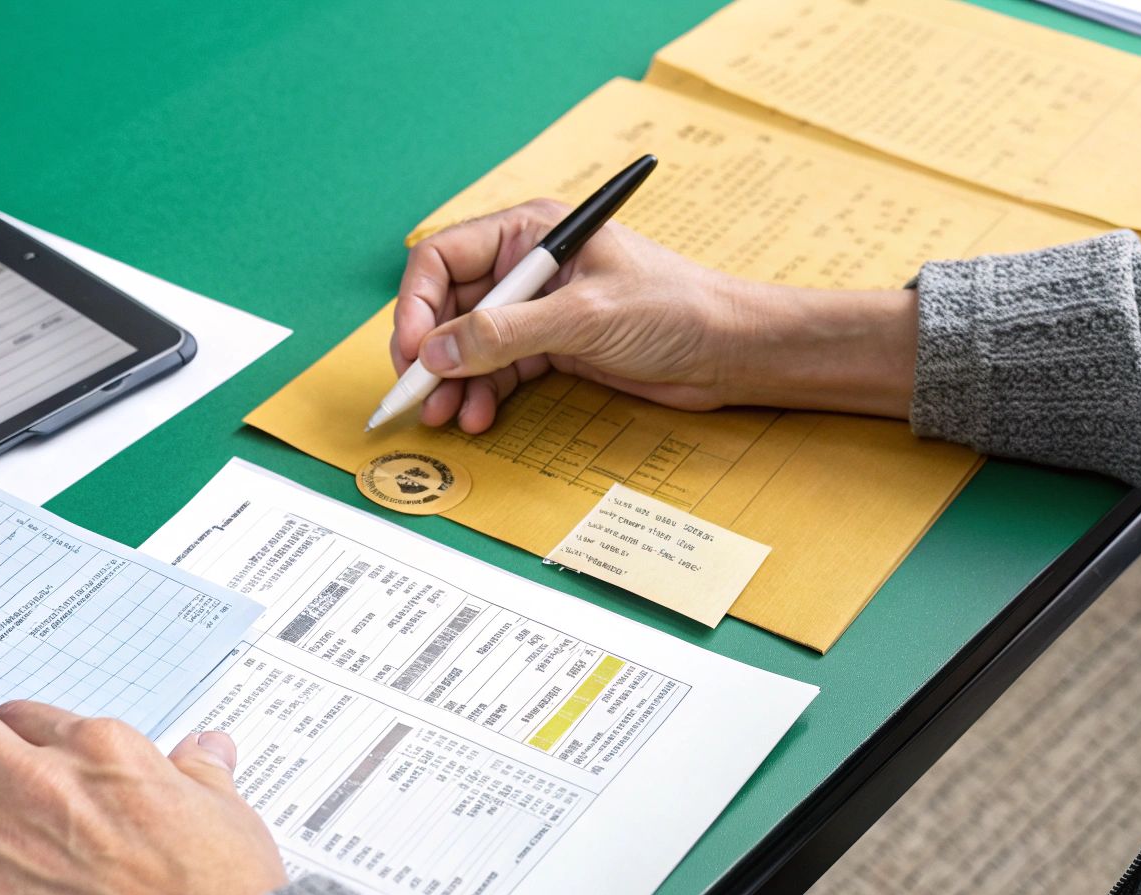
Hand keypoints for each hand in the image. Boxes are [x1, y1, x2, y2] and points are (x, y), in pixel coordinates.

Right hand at [390, 199, 919, 432]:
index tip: (411, 352)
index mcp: (530, 232)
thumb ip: (506, 335)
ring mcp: (536, 308)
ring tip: (448, 416)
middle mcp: (525, 266)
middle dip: (429, 352)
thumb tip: (437, 352)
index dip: (417, 305)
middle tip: (417, 395)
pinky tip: (479, 416)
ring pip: (466, 344)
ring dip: (451, 381)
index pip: (443, 258)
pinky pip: (495, 369)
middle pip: (447, 305)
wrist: (729, 350)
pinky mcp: (550, 346)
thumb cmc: (674, 309)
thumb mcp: (584, 317)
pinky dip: (480, 393)